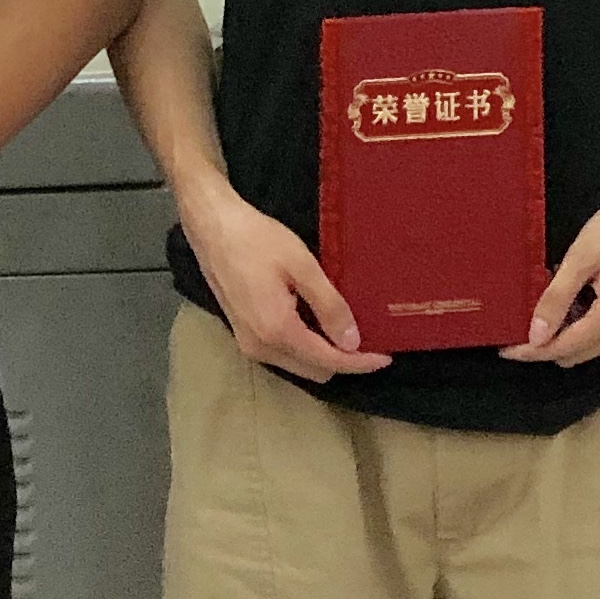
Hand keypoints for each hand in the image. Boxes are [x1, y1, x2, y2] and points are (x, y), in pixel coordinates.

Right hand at [178, 189, 387, 381]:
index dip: (360, 362)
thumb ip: (328, 306)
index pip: (328, 361)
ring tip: (347, 328)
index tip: (387, 357)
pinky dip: (305, 345)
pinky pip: (283, 353)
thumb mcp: (301, 266)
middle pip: (314, 371)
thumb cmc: (257, 240)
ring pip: (298, 365)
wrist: (212, 228)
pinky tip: (318, 321)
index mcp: (277, 332)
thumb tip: (352, 342)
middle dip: (343, 360)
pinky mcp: (243, 334)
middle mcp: (261, 349)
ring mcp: (248, 344)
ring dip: (323, 354)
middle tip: (368, 337)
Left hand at [509, 169, 599, 366]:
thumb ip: (556, 299)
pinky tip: (571, 297)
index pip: (564, 348)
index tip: (505, 347)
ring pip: (589, 346)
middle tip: (521, 320)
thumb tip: (535, 337)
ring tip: (547, 300)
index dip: (532, 351)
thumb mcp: (581, 258)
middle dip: (547, 343)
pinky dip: (582, 323)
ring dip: (564, 333)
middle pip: (576, 354)